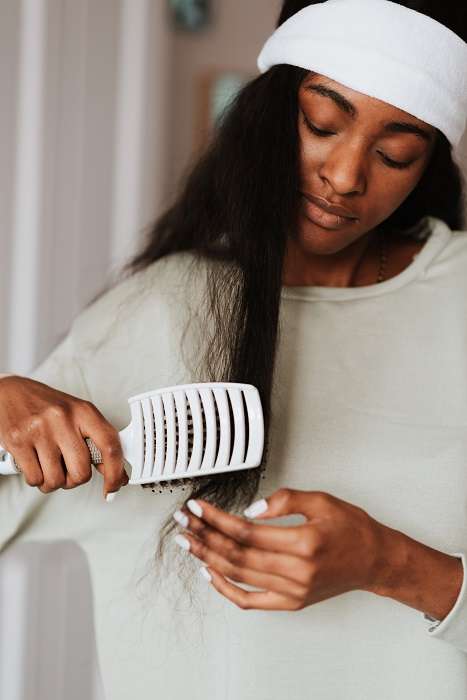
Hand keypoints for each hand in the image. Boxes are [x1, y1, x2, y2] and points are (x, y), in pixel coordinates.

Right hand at [0, 375, 127, 497]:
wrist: (10, 392)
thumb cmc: (46, 405)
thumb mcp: (77, 415)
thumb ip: (96, 441)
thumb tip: (115, 471)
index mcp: (83, 411)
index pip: (110, 445)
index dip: (115, 472)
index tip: (114, 486)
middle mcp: (63, 419)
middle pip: (81, 472)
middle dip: (74, 479)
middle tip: (68, 470)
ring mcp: (40, 430)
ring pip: (56, 480)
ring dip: (53, 481)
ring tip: (49, 465)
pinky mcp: (18, 441)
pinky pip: (34, 479)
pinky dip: (36, 478)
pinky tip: (35, 463)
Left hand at [173, 488, 385, 610]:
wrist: (373, 560)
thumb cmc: (351, 528)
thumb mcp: (322, 501)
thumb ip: (286, 500)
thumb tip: (251, 508)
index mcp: (304, 543)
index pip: (247, 531)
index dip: (217, 519)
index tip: (199, 508)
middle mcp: (297, 571)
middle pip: (237, 554)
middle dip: (205, 536)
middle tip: (184, 522)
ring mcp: (293, 591)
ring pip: (238, 575)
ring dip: (208, 557)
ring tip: (189, 542)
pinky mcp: (291, 602)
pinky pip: (250, 600)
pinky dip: (226, 588)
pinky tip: (209, 572)